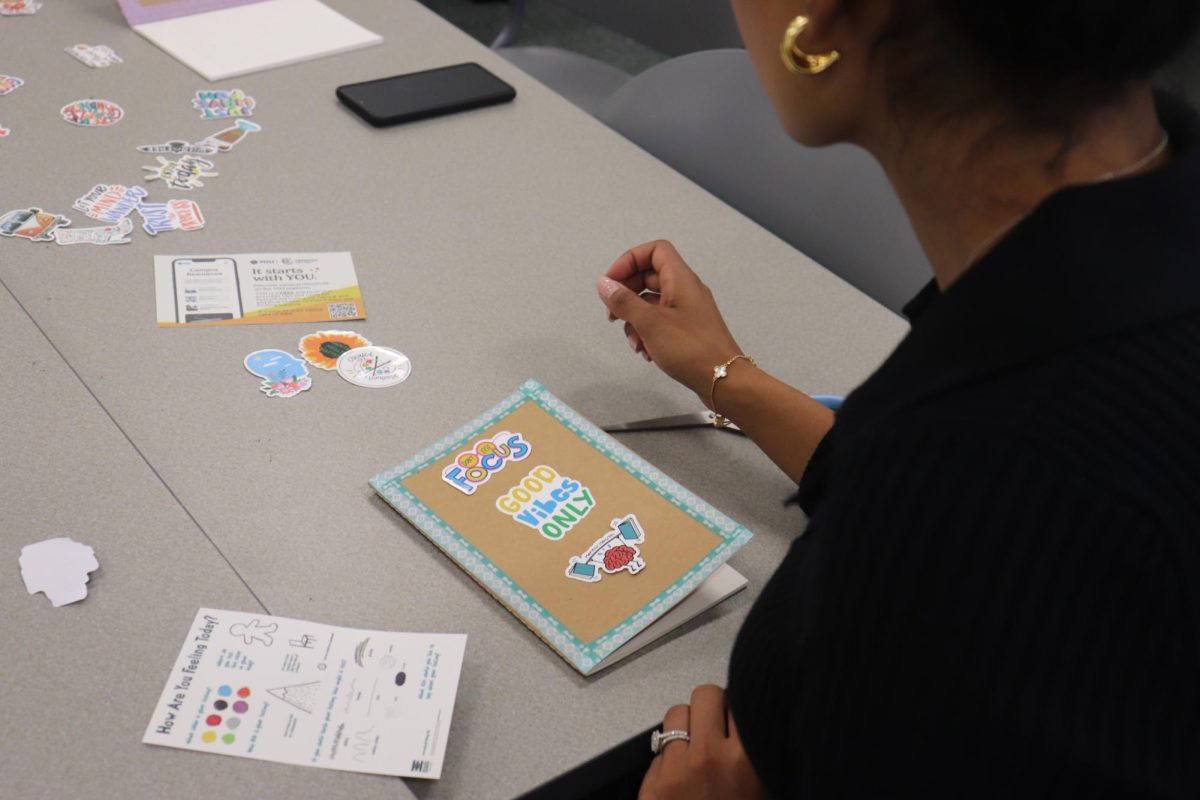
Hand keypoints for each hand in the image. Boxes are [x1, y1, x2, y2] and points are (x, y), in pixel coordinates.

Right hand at [597, 240, 742, 401]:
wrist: (724, 379)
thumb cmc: (692, 349)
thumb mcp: (650, 323)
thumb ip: (624, 301)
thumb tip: (604, 284)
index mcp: (680, 279)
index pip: (654, 251)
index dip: (629, 261)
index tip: (612, 282)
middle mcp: (685, 290)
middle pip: (649, 277)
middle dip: (627, 295)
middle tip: (613, 315)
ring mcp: (687, 310)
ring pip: (651, 303)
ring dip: (636, 321)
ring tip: (635, 343)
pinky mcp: (687, 329)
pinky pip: (661, 322)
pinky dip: (648, 334)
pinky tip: (647, 352)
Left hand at [639, 685, 766, 799]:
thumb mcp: (764, 786)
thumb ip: (755, 751)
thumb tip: (747, 719)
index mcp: (744, 759)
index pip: (739, 702)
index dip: (738, 708)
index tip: (737, 717)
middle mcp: (707, 758)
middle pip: (705, 694)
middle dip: (711, 706)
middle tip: (716, 725)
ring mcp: (675, 770)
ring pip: (676, 713)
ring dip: (686, 726)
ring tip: (695, 749)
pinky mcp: (651, 786)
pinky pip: (658, 751)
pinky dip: (670, 759)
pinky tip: (681, 777)